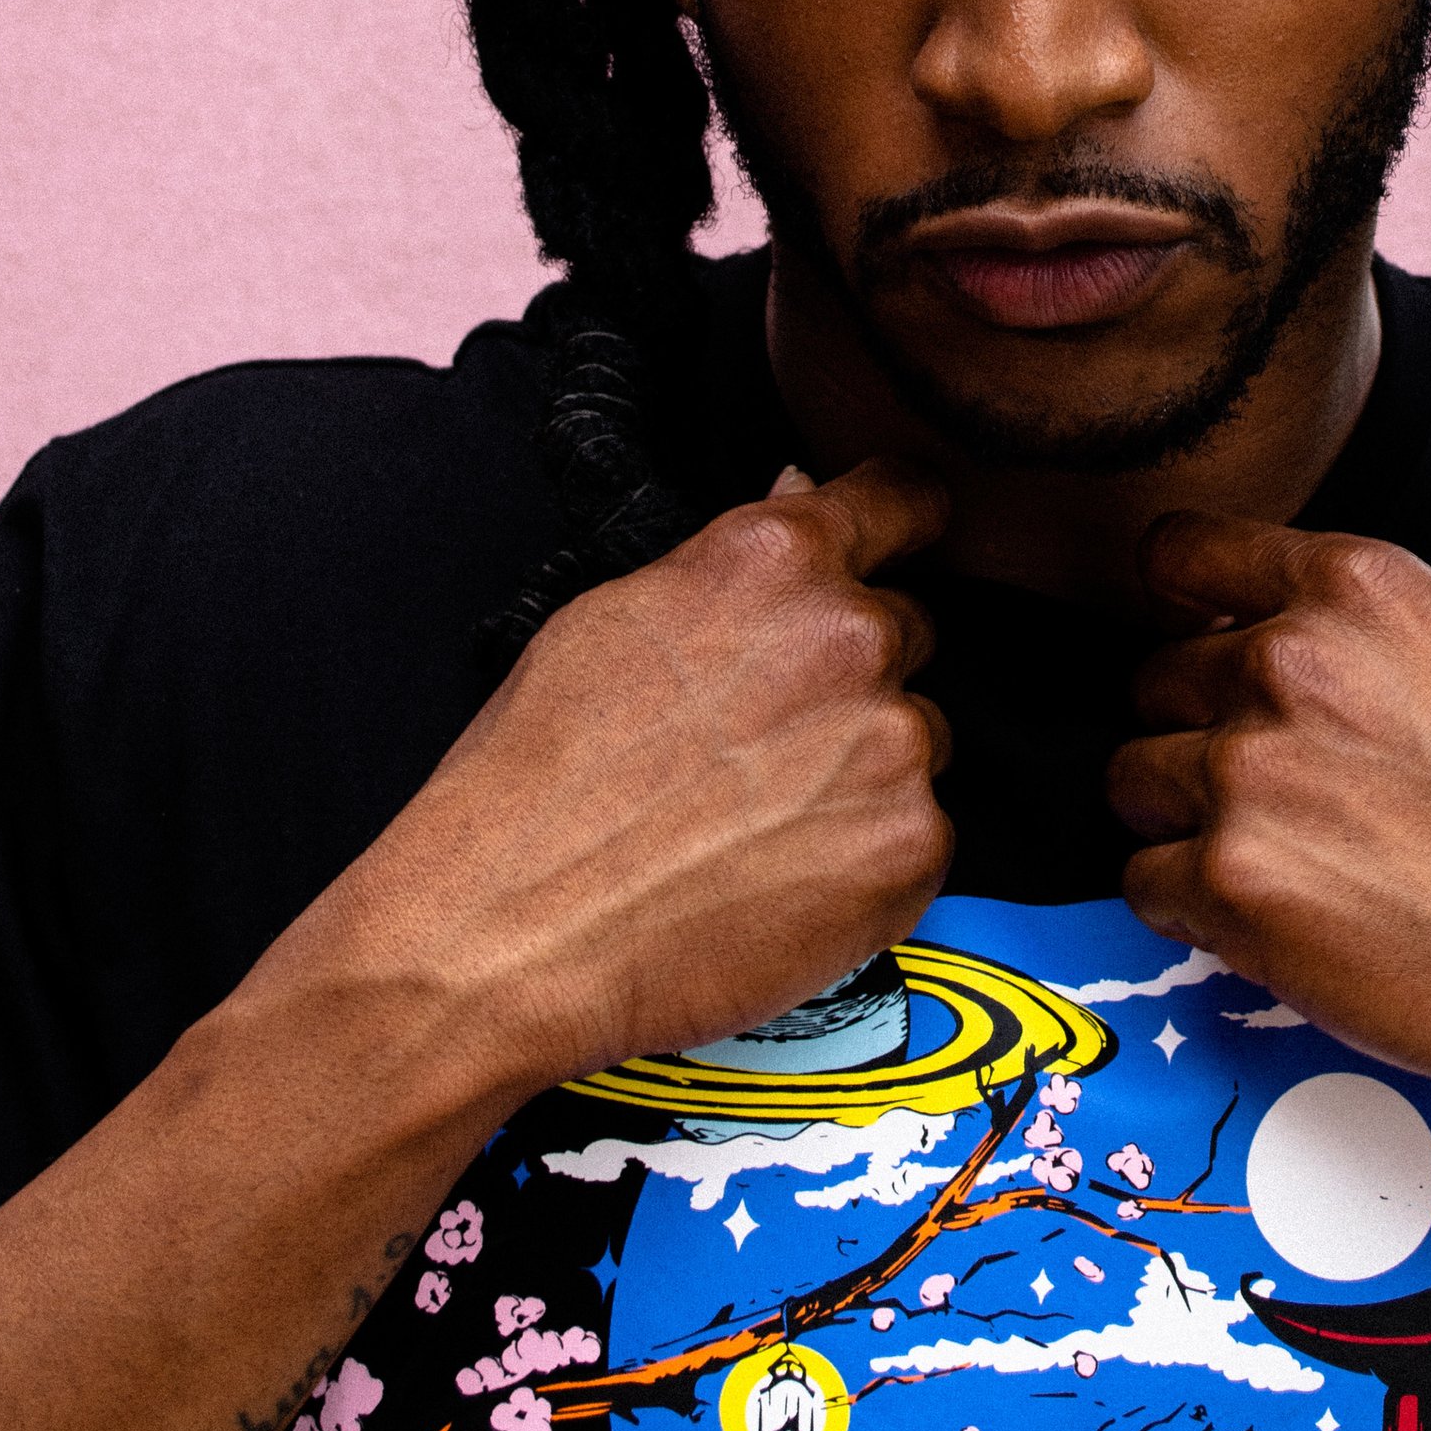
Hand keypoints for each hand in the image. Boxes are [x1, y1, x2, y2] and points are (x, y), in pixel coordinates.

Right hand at [278, 459, 954, 1113]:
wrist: (510, 935)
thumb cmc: (535, 782)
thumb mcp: (612, 620)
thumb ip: (731, 561)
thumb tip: (799, 494)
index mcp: (774, 558)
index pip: (903, 500)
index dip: (906, 526)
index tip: (909, 545)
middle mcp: (850, 635)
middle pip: (908, 630)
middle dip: (855, 674)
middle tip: (763, 740)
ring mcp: (892, 743)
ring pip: (916, 736)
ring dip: (865, 767)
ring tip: (755, 821)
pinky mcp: (911, 845)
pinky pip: (920, 831)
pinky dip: (869, 854)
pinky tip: (779, 876)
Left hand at [1105, 512, 1430, 1134]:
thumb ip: (1364, 630)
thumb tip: (1276, 629)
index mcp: (1358, 589)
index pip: (1184, 551)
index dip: (1181, 605)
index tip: (1188, 635)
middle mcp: (1290, 663)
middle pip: (1155, 679)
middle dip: (1200, 734)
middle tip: (1280, 793)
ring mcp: (1250, 772)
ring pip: (1134, 781)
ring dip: (1187, 823)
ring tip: (1285, 861)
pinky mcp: (1230, 882)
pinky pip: (1143, 883)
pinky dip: (1192, 909)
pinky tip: (1278, 918)